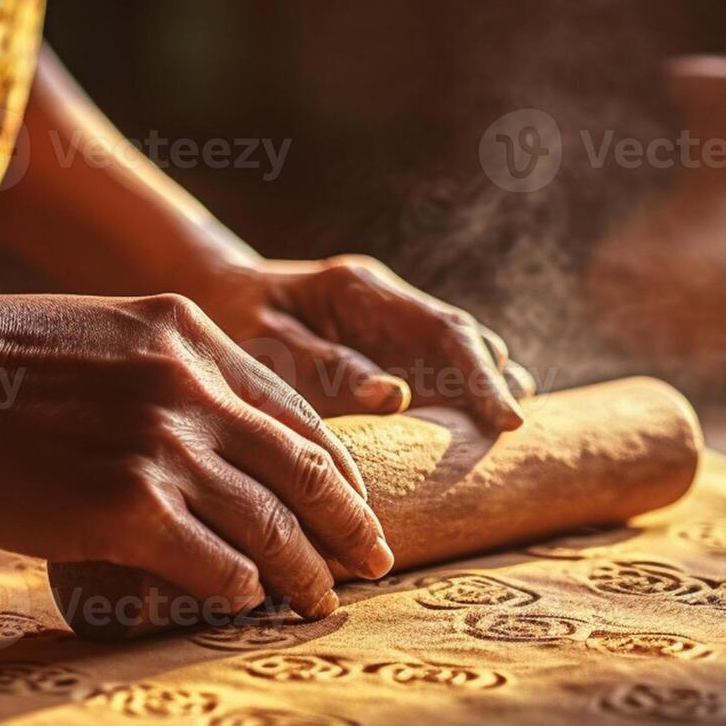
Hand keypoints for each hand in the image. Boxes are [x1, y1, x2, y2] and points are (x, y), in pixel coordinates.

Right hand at [0, 292, 394, 618]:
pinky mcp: (128, 507)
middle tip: (376, 563)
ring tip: (321, 603)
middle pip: (306, 468)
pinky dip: (239, 588)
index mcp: (191, 336)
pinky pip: (215, 563)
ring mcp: (164, 446)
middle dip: (350, 524)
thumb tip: (204, 428)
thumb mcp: (100, 331)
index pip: (293, 413)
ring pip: (272, 524)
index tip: (350, 502)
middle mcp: (192, 386)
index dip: (335, 467)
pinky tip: (243, 602)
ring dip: (306, 573)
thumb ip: (163, 369)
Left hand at [184, 255, 535, 427]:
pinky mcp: (385, 351)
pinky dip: (458, 399)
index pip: (442, 328)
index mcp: (360, 289)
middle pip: (462, 339)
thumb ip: (323, 365)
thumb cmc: (231, 318)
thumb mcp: (263, 338)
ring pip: (458, 353)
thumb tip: (395, 398)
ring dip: (483, 390)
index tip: (506, 420)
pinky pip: (434, 371)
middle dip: (493, 384)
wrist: (212, 295)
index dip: (481, 375)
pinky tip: (471, 434)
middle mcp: (387, 303)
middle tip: (513, 434)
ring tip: (504, 436)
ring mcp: (390, 325)